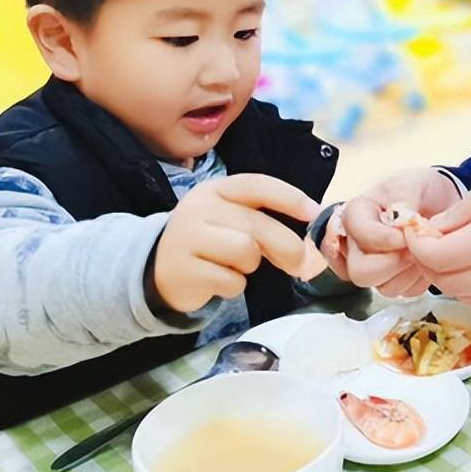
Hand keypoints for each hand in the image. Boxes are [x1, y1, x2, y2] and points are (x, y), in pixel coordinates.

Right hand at [154, 174, 323, 312]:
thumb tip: (306, 247)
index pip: (256, 185)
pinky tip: (218, 281)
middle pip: (257, 225)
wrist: (157, 268)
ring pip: (245, 253)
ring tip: (235, 267)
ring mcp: (186, 238)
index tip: (313, 213)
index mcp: (215, 190)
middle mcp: (198, 208)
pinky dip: (233, 286)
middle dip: (286, 246)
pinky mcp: (182, 270)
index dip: (289, 198)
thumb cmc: (209, 242)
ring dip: (250, 267)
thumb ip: (263, 223)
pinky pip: (230, 281)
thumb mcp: (230, 221)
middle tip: (299, 264)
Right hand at [337, 168, 461, 296]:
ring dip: (410, 271)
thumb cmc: (421, 190)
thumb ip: (405, 198)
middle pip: (361, 272)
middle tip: (417, 246)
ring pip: (384, 287)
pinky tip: (426, 259)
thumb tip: (401, 222)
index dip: (384, 238)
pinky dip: (419, 279)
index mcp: (355, 214)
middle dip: (395, 262)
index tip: (408, 233)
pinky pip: (404, 292)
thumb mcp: (413, 183)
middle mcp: (356, 244)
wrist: (442, 203)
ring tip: (424, 248)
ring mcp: (372, 266)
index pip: (358, 234)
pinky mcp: (391, 281)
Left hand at [403, 158, 470, 305]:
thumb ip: (464, 209)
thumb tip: (432, 229)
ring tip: (450, 248)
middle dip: (428, 261)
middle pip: (445, 282)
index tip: (413, 228)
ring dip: (448, 276)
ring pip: (464, 296)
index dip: (416, 244)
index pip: (435, 257)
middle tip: (427, 238)